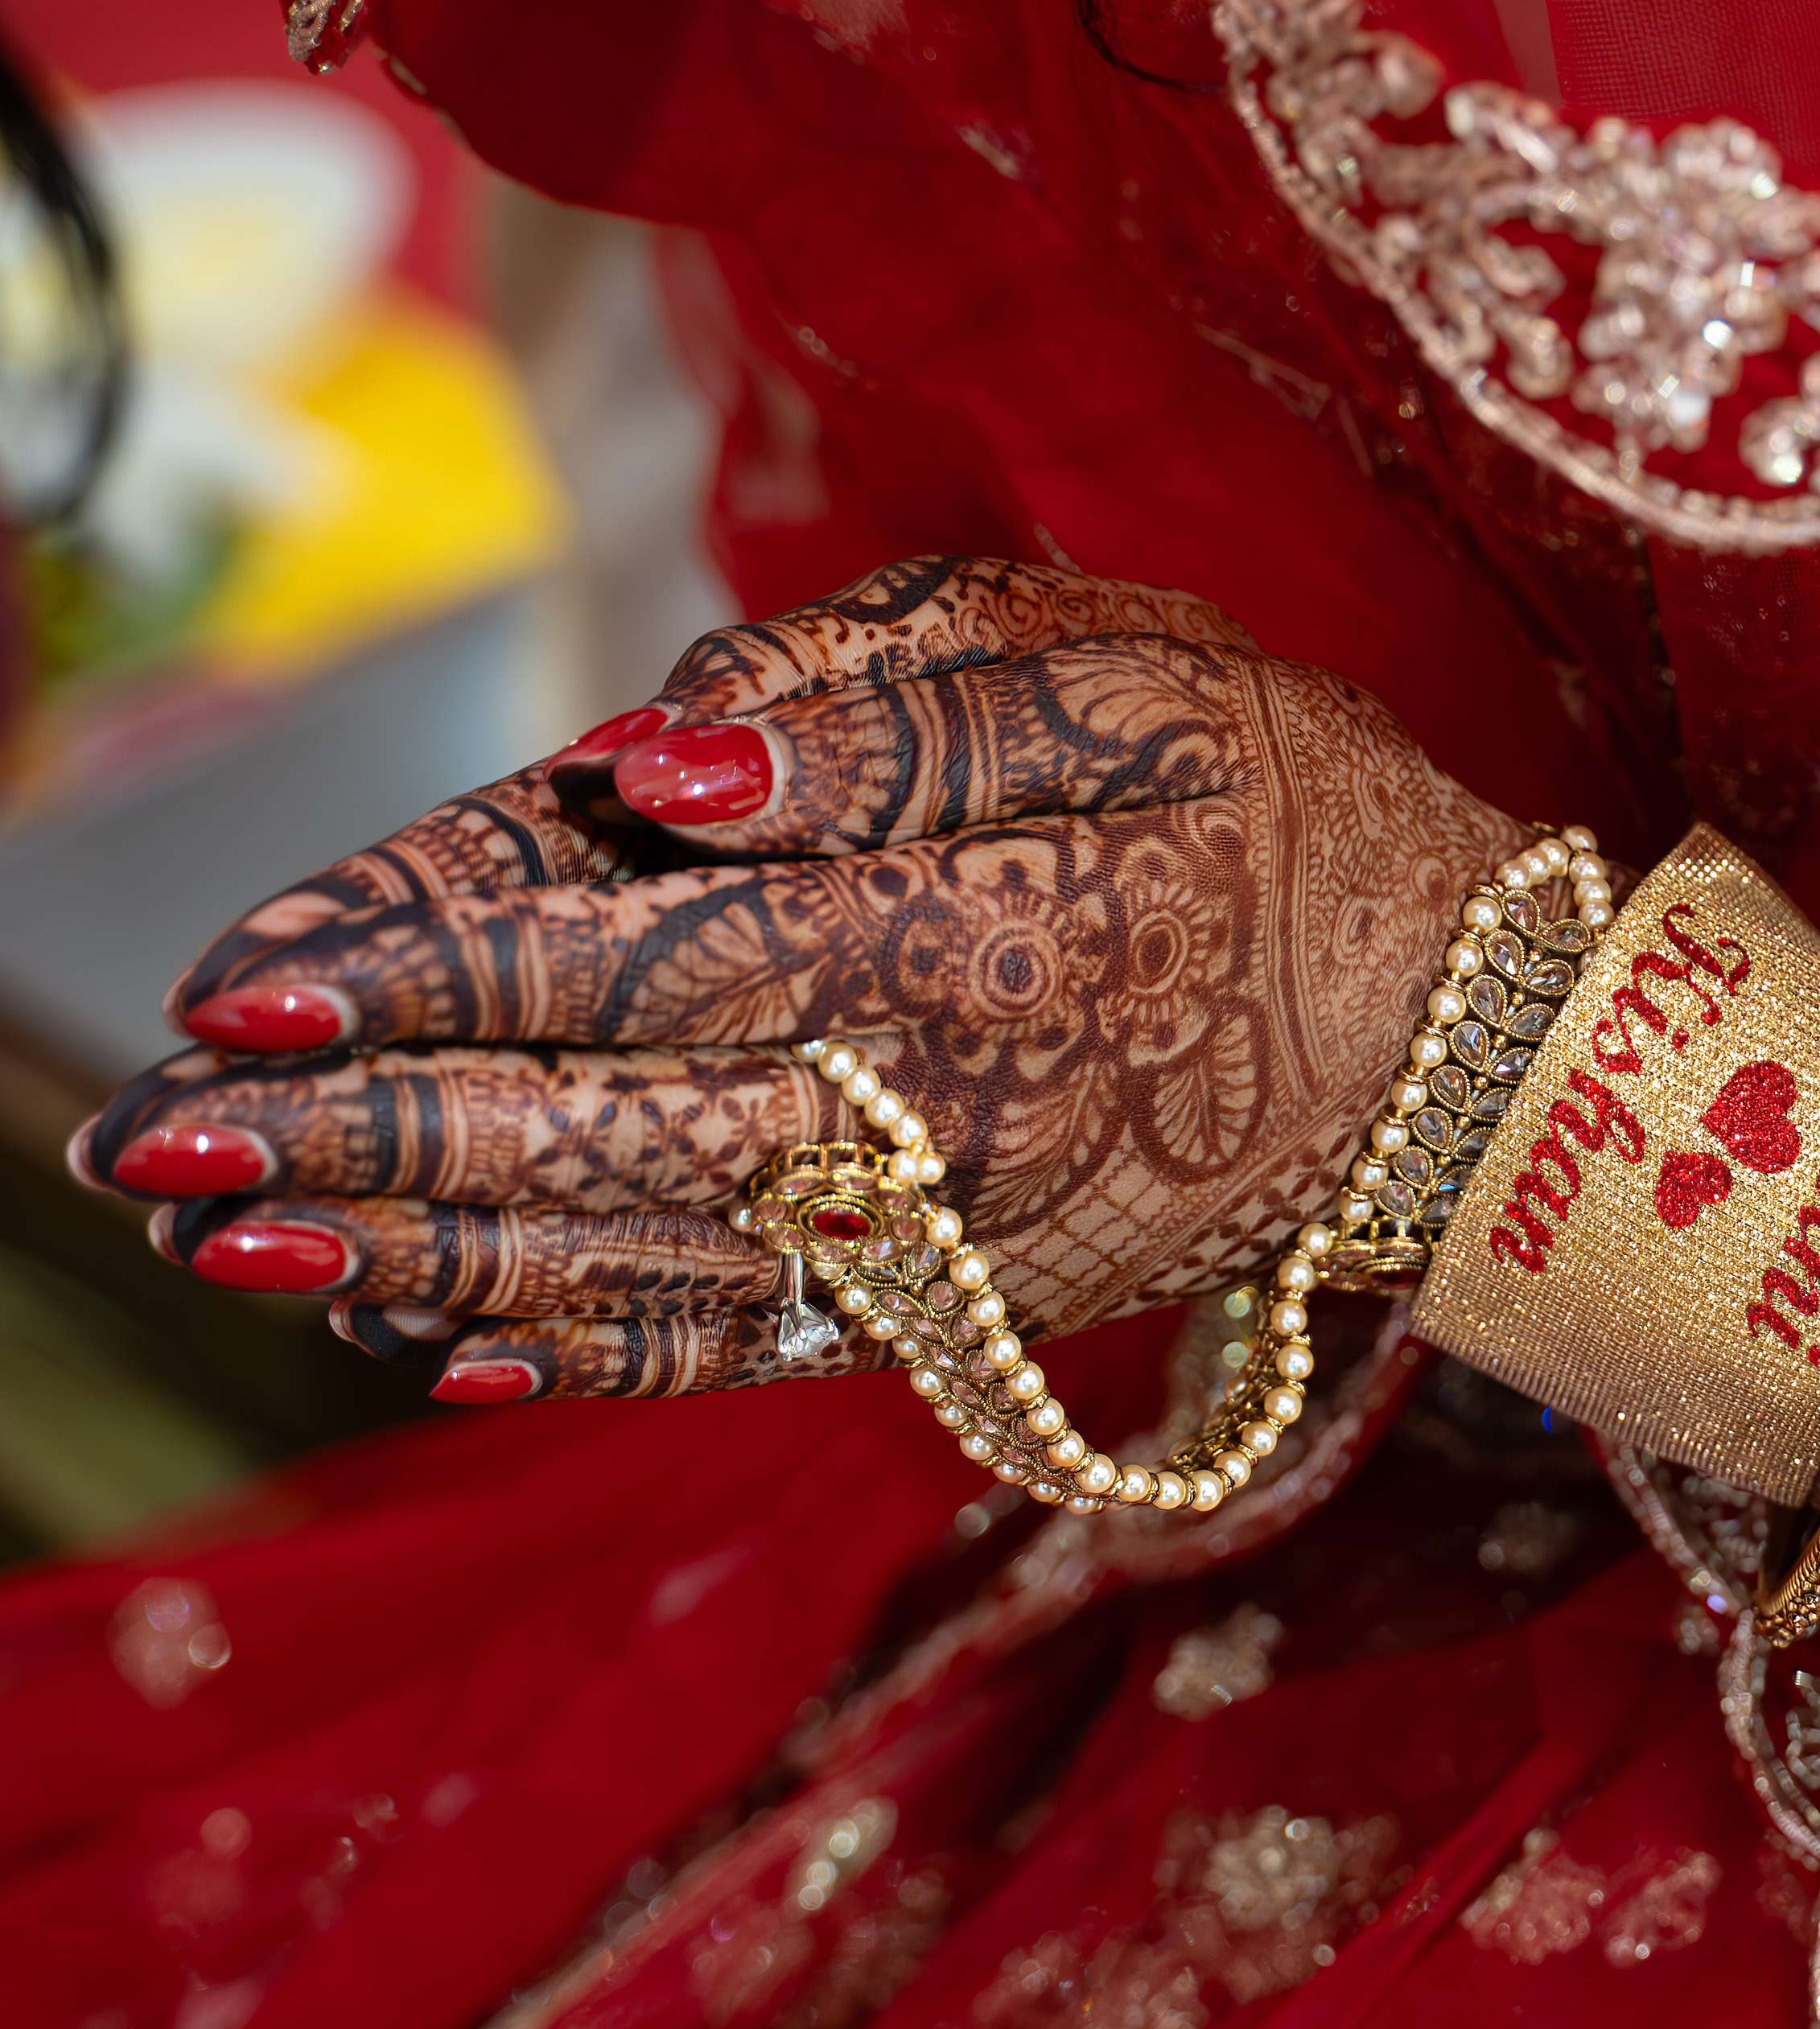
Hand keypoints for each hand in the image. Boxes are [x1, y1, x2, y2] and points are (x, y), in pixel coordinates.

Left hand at [76, 558, 1514, 1401]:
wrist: (1460, 1039)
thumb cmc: (1275, 799)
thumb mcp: (1125, 671)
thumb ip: (895, 705)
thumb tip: (665, 767)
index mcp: (972, 920)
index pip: (652, 942)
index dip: (437, 962)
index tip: (245, 978)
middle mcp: (936, 1102)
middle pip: (606, 1125)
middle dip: (366, 1136)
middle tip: (150, 1152)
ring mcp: (939, 1235)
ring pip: (642, 1255)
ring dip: (420, 1254)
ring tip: (227, 1246)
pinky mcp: (953, 1308)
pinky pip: (738, 1347)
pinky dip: (574, 1358)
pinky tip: (420, 1344)